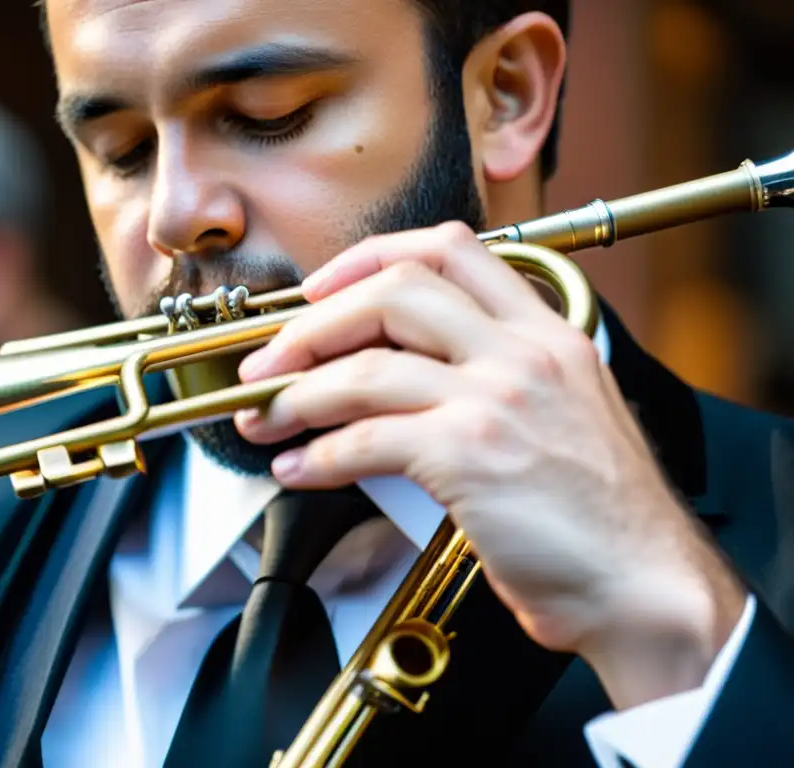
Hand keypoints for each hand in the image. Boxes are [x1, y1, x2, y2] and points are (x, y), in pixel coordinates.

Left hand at [233, 221, 746, 709]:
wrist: (644, 585)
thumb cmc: (600, 514)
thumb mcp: (561, 413)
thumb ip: (492, 377)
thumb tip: (395, 374)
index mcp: (546, 333)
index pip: (450, 248)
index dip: (370, 258)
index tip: (322, 289)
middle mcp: (523, 352)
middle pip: (394, 291)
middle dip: (313, 324)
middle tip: (270, 361)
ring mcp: (498, 398)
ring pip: (367, 368)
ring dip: (298, 394)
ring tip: (265, 418)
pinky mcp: (470, 455)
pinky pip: (367, 440)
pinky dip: (319, 455)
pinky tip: (299, 468)